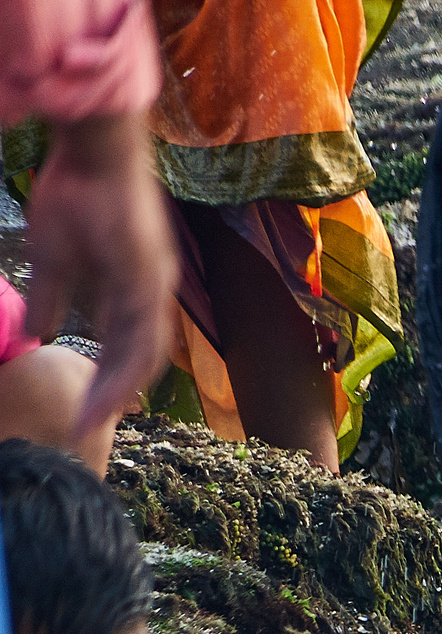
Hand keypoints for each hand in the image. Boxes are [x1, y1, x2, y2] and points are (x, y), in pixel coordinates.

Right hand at [22, 113, 175, 445]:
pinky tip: (112, 384)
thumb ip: (53, 297)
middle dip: (113, 396)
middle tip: (86, 428)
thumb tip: (39, 333)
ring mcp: (155, 285)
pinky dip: (129, 363)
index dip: (106, 379)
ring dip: (120, 388)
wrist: (94, 151)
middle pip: (139, 359)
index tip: (82, 408)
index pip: (125, 346)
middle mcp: (152, 293)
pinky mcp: (148, 276)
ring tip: (94, 417)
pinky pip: (143, 329)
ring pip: (146, 352)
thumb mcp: (55, 256)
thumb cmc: (76, 193)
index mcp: (133, 290)